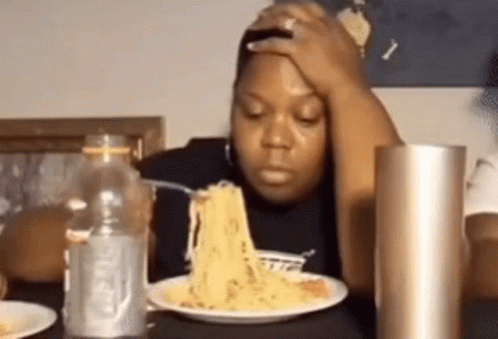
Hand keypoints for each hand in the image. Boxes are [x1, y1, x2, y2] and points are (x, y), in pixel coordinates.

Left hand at [247, 3, 366, 97]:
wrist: (346, 86)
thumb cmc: (351, 76)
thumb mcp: (349, 51)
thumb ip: (340, 42)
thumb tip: (339, 43)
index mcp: (332, 23)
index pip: (311, 8)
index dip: (296, 8)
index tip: (287, 11)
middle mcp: (319, 24)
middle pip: (293, 8)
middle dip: (277, 9)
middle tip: (264, 13)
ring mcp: (308, 34)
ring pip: (281, 20)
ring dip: (265, 21)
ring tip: (255, 26)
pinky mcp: (298, 49)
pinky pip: (274, 42)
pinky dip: (261, 44)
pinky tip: (252, 46)